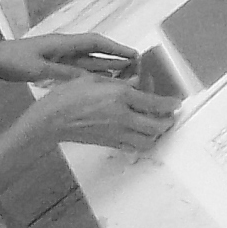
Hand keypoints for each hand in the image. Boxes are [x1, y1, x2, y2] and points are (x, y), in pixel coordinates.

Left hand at [0, 33, 137, 82]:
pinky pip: (79, 70)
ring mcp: (60, 58)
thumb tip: (91, 80)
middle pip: (97, 52)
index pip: (96, 43)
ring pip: (90, 62)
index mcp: (64, 44)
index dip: (116, 48)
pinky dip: (93, 76)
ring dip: (107, 67)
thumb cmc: (13, 61)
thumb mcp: (38, 69)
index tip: (134, 55)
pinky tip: (101, 84)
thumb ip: (64, 74)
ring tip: (127, 76)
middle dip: (117, 57)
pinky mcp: (54, 66)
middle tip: (138, 67)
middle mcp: (66, 48)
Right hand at [25, 76, 178, 151]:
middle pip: (157, 125)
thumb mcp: (93, 80)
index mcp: (119, 96)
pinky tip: (140, 134)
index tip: (177, 103)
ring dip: (157, 134)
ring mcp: (117, 133)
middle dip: (167, 121)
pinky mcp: (110, 143)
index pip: (155, 103)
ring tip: (156, 125)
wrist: (49, 121)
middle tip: (169, 115)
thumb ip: (119, 82)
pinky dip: (142, 142)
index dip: (170, 104)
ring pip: (148, 140)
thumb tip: (137, 83)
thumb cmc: (67, 96)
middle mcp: (122, 116)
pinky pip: (134, 147)